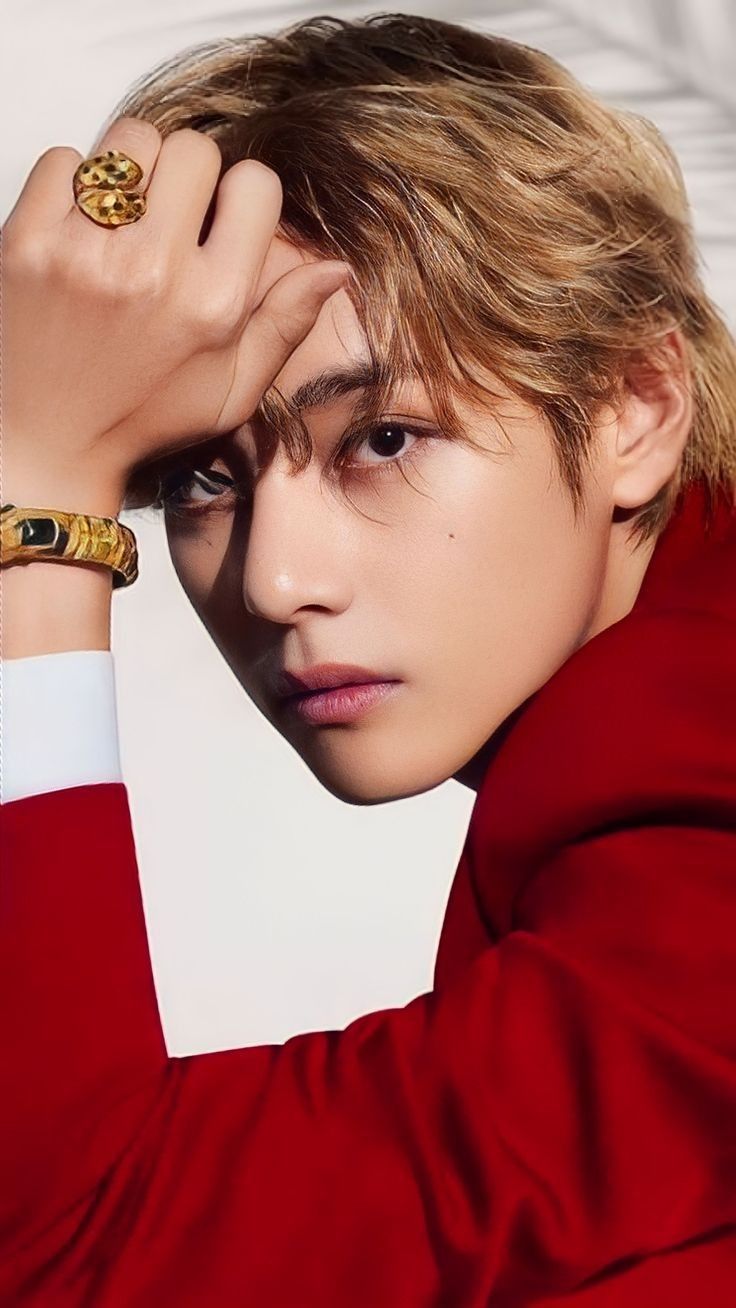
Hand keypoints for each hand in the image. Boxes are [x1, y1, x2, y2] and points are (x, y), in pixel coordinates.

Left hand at [1, 117, 348, 513]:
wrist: (45, 444)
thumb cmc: (144, 421)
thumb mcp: (232, 393)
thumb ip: (285, 326)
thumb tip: (337, 268)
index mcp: (213, 304)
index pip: (255, 184)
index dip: (245, 198)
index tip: (225, 223)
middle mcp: (153, 270)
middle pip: (194, 150)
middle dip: (191, 176)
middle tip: (173, 218)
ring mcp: (84, 251)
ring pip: (130, 141)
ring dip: (135, 168)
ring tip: (128, 216)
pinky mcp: (27, 241)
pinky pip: (63, 160)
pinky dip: (73, 183)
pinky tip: (80, 228)